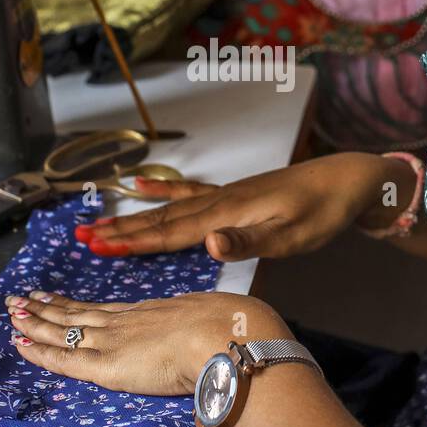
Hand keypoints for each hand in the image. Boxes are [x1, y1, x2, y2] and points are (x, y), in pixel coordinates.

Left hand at [4, 288, 290, 394]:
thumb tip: (218, 342)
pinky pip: (65, 358)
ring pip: (64, 330)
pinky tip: (21, 343)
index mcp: (151, 312)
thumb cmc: (232, 330)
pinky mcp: (108, 365)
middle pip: (77, 313)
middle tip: (19, 298)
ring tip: (12, 313)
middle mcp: (126, 321)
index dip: (76, 305)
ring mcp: (114, 340)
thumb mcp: (215, 321)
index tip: (54, 296)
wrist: (228, 334)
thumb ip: (205, 332)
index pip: (103, 310)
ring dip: (35, 322)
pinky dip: (40, 351)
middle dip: (46, 306)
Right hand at [75, 153, 388, 259]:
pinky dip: (161, 190)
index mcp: (226, 215)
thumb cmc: (322, 213)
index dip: (132, 242)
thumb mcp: (291, 236)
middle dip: (119, 230)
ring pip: (167, 208)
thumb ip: (248, 242)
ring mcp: (224, 196)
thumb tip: (207, 245)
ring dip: (132, 217)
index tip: (97, 246)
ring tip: (98, 219)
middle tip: (80, 236)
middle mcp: (218, 202)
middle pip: (159, 220)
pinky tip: (140, 183)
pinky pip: (187, 193)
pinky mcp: (234, 194)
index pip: (170, 233)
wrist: (346, 180)